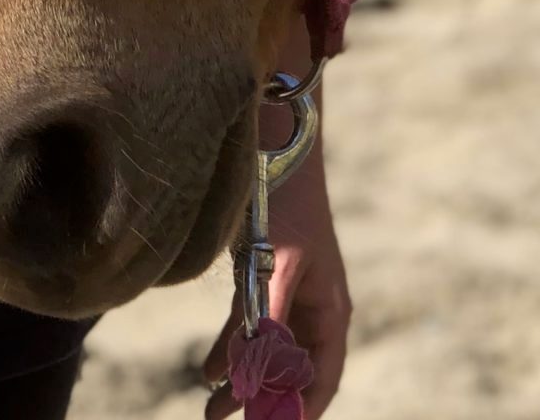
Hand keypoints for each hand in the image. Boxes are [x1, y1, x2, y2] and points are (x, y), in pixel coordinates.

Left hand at [201, 148, 350, 418]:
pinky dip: (232, 348)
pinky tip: (210, 369)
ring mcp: (286, 292)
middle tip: (225, 418)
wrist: (276, 147)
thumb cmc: (287, 202)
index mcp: (329, 309)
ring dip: (242, 378)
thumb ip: (268, 316)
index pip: (322, 377)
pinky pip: (249, 324)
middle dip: (263, 398)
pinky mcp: (262, 275)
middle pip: (291, 370)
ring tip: (212, 408)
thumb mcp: (277, 261)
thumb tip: (256, 368)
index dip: (301, 406)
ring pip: (266, 350)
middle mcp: (311, 307)